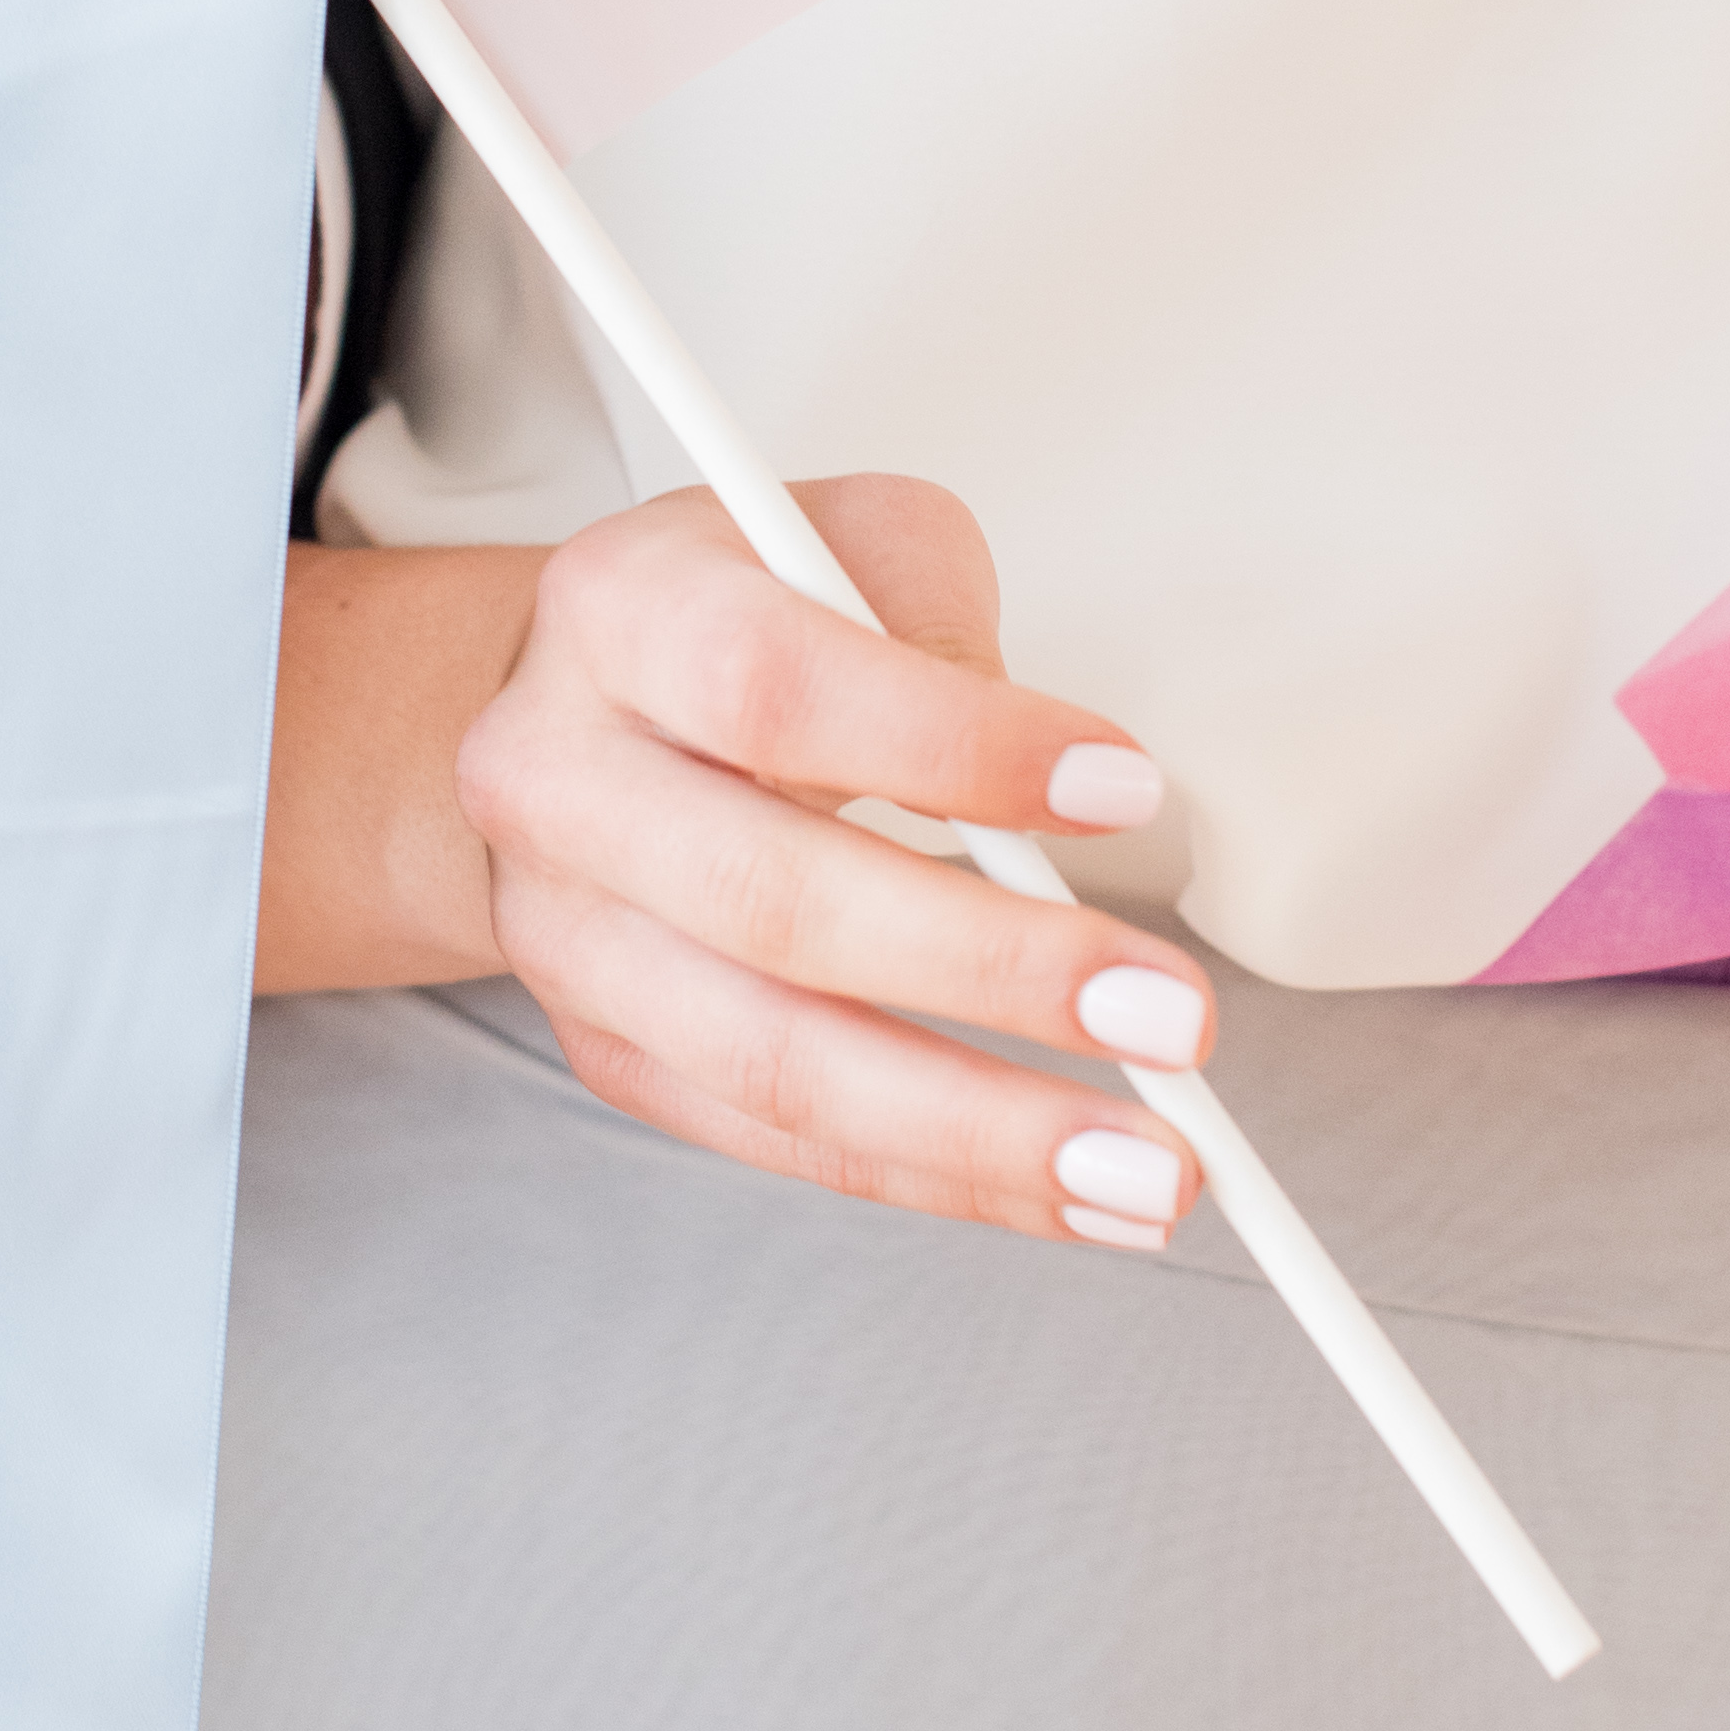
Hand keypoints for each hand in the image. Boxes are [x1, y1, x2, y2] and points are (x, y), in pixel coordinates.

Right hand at [403, 474, 1215, 1243]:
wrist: (576, 709)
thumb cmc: (743, 615)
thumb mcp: (846, 540)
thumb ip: (939, 620)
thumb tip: (1068, 789)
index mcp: (620, 613)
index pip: (775, 688)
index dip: (956, 746)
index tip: (1125, 792)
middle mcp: (558, 781)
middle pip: (772, 903)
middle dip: (993, 973)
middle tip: (1171, 1021)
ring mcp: (570, 937)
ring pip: (772, 1062)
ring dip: (979, 1130)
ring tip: (1144, 1170)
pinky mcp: (611, 1051)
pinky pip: (783, 1139)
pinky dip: (939, 1176)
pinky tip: (1066, 1190)